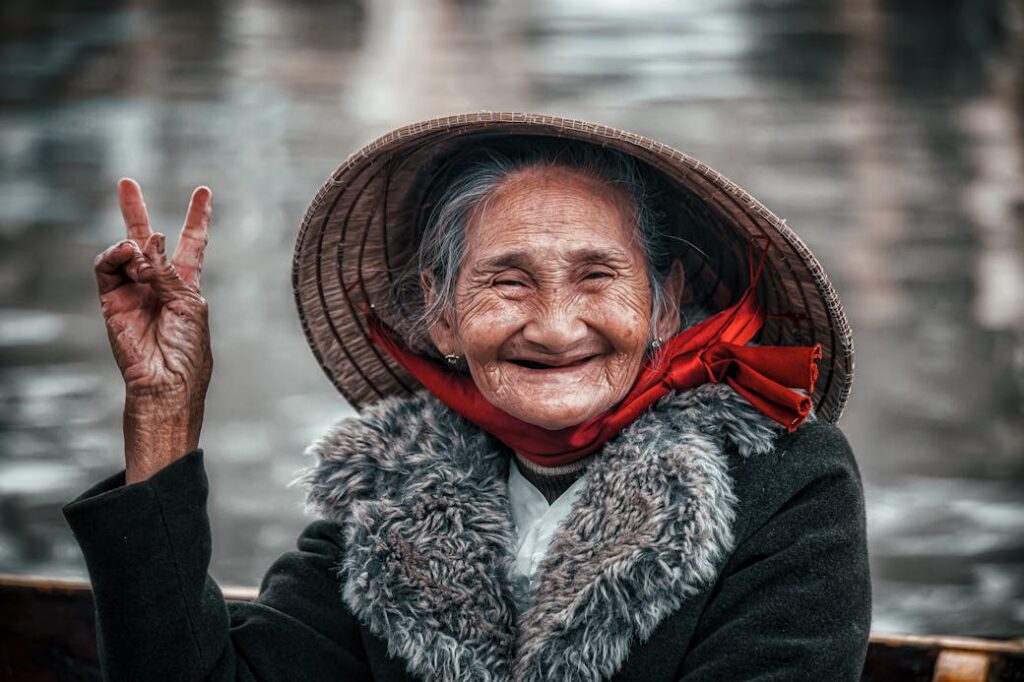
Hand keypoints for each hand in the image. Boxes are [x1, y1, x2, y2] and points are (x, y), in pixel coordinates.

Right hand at [94, 178, 212, 481]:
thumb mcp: (190, 305)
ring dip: (132, 243)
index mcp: (186, 286)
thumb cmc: (188, 351)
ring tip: (138, 248)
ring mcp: (133, 291)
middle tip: (126, 182)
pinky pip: (107, 269)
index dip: (197, 219)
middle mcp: (158, 284)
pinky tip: (127, 253)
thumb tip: (147, 242)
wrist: (166, 383)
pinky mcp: (111, 301)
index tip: (203, 192)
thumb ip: (169, 273)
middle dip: (136, 211)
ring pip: (124, 252)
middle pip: (147, 240)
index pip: (192, 245)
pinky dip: (116, 256)